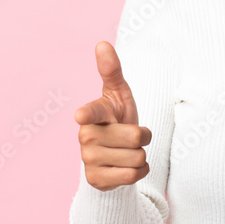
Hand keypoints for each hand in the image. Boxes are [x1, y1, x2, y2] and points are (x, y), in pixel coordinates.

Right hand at [74, 41, 151, 190]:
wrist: (114, 157)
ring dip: (140, 156)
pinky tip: (125, 168)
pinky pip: (132, 176)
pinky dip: (138, 172)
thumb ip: (112, 71)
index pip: (92, 112)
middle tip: (131, 137)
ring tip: (126, 152)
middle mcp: (86, 136)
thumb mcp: (119, 95)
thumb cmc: (118, 120)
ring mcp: (88, 159)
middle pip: (135, 137)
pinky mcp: (95, 180)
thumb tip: (102, 43)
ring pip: (136, 158)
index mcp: (93, 113)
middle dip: (143, 138)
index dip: (88, 114)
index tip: (81, 116)